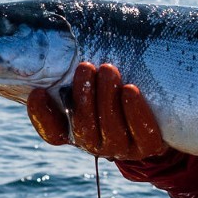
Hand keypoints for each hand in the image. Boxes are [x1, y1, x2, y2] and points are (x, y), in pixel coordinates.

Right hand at [25, 62, 166, 159]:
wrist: (159, 116)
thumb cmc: (117, 90)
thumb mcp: (93, 84)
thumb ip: (72, 75)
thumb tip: (50, 49)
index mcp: (76, 131)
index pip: (53, 132)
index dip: (42, 116)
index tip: (38, 93)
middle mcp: (96, 144)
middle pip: (82, 127)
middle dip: (83, 96)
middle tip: (85, 67)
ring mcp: (122, 148)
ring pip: (110, 129)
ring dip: (107, 98)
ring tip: (108, 70)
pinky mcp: (149, 147)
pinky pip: (141, 132)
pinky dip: (134, 111)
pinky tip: (130, 90)